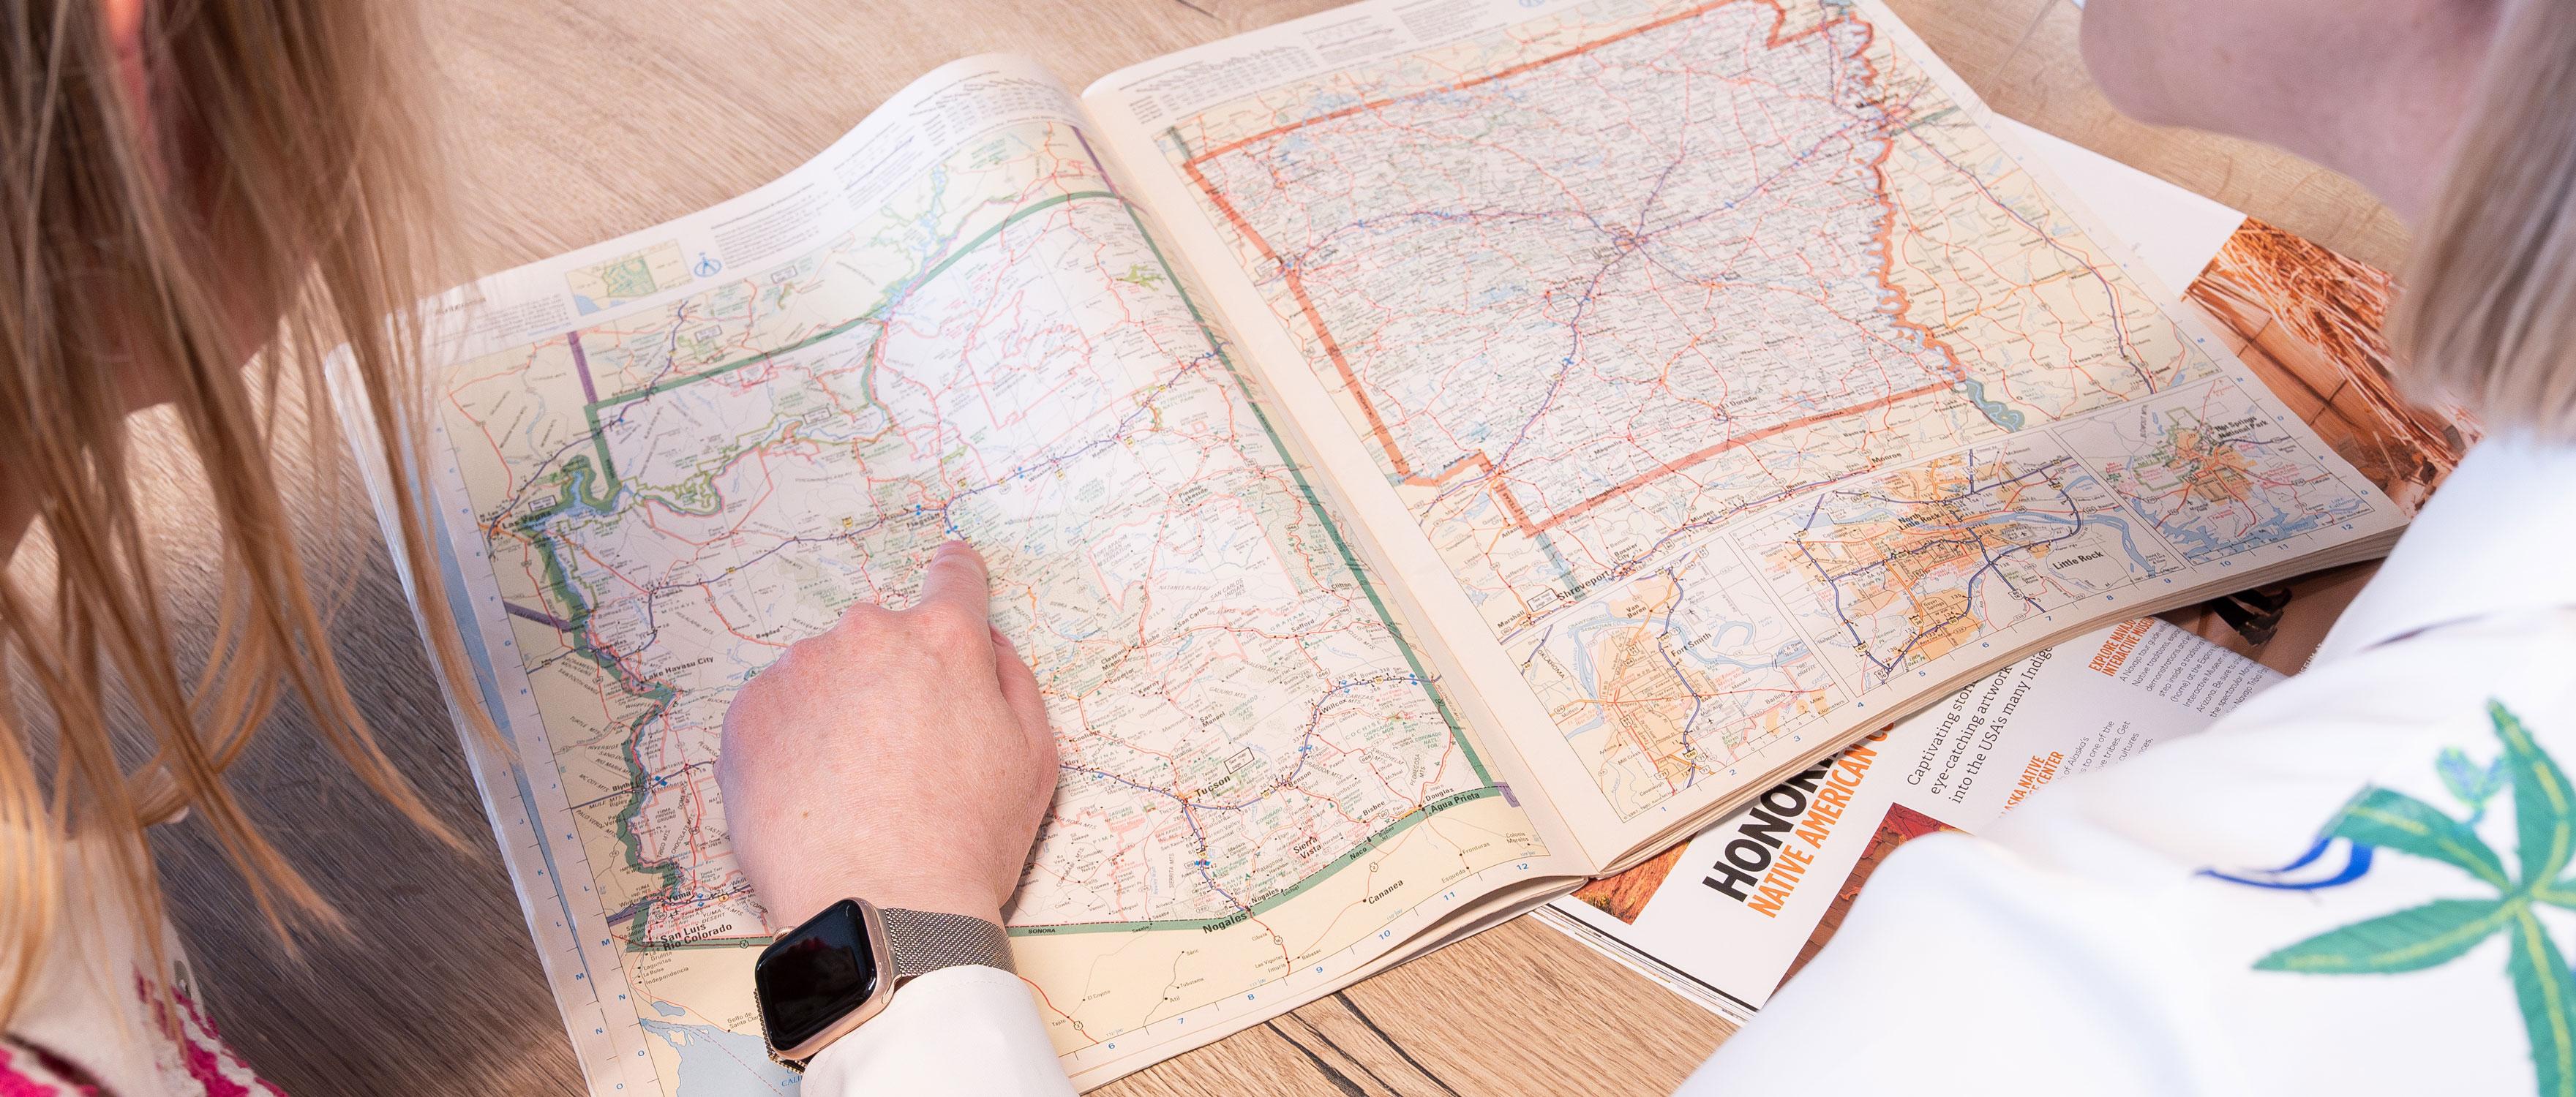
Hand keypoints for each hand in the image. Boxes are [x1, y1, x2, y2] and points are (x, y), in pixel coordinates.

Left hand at [717, 541, 1057, 928]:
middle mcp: (867, 637)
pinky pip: (774, 712)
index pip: (953, 578)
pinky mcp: (746, 716)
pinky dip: (790, 742)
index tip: (950, 566)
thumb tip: (985, 641)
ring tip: (851, 787)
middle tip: (900, 753)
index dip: (956, 574)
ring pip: (823, 674)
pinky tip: (812, 794)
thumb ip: (1012, 679)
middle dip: (891, 678)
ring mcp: (799, 672)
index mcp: (942, 640)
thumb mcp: (1035, 758)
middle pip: (881, 638)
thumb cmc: (968, 843)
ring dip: (836, 710)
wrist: (881, 912)